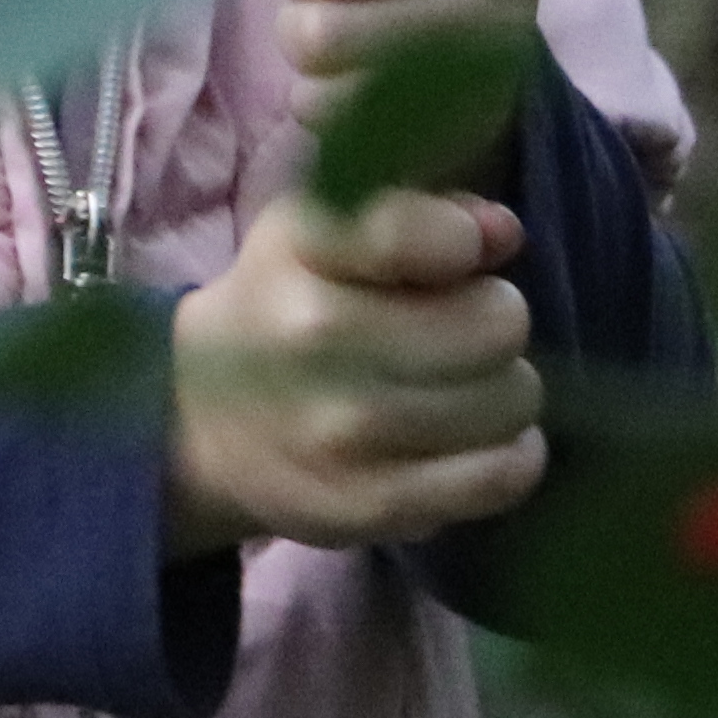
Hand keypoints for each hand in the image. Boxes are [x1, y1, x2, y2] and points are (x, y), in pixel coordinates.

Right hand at [163, 185, 543, 552]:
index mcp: (305, 249)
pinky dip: (515, 454)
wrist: (201, 423)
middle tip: (460, 329)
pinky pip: (503, 476)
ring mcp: (346, 430)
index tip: (456, 252)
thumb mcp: (325, 227)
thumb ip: (420, 211)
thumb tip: (504, 234)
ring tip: (461, 385)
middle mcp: (318, 336)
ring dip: (502, 388)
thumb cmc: (287, 302)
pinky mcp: (372, 505)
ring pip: (513, 398)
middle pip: (499, 321)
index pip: (422, 233)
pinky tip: (484, 437)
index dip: (461, 240)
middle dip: (493, 318)